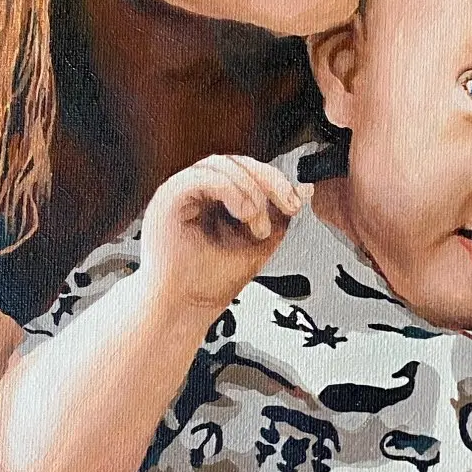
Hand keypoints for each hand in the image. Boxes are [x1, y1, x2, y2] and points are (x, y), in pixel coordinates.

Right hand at [137, 154, 300, 313]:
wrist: (184, 309)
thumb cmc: (210, 283)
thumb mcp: (258, 245)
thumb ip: (279, 217)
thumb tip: (304, 190)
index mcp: (214, 201)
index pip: (247, 171)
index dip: (275, 180)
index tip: (295, 201)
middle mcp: (196, 193)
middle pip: (236, 162)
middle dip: (268, 181)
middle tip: (287, 205)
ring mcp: (180, 193)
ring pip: (221, 164)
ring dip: (250, 189)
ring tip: (257, 224)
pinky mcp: (167, 198)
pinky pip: (201, 177)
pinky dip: (229, 189)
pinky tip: (243, 213)